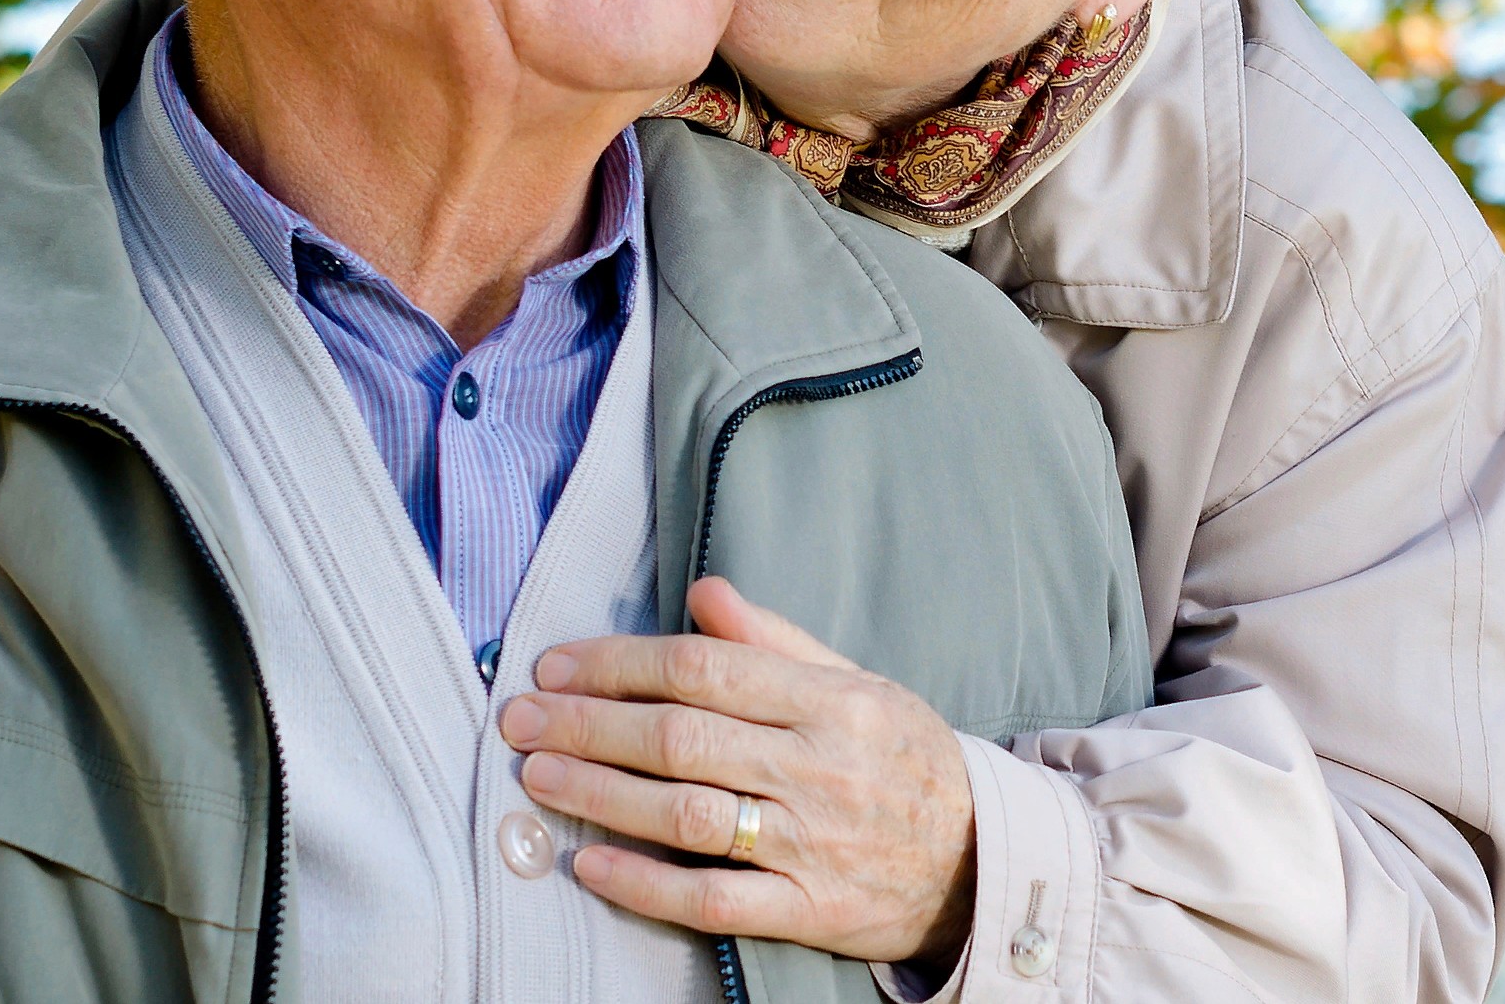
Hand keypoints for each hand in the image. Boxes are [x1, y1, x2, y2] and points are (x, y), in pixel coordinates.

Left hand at [499, 576, 975, 968]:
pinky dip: (645, 883)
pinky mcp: (810, 911)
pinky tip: (590, 862)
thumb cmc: (906, 760)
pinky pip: (713, 899)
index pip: (705, 669)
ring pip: (687, 814)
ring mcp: (814, 843)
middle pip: (682, 737)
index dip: (620, 664)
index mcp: (833, 701)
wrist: (983, 860)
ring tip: (538, 775)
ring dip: (601, 793)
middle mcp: (821, 767)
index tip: (557, 666)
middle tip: (521, 718)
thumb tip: (702, 593)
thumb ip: (775, 640)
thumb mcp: (859, 683)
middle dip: (589, 724)